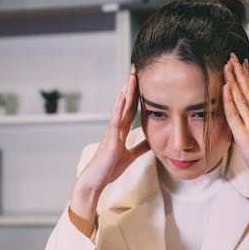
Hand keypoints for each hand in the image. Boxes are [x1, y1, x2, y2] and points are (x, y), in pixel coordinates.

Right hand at [69, 66, 149, 236]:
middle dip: (131, 86)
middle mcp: (115, 127)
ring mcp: (112, 132)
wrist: (95, 181)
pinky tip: (122, 96)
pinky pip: (115, 120)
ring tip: (131, 75)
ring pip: (120, 107)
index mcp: (120, 131)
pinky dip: (118, 108)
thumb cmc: (109, 169)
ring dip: (126, 91)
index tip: (142, 79)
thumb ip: (141, 146)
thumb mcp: (130, 156)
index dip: (136, 94)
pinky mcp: (110, 139)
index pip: (130, 108)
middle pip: (125, 102)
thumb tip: (153, 141)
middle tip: (136, 68)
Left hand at [222, 53, 248, 241]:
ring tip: (227, 65)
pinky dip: (230, 99)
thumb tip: (242, 124)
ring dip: (234, 80)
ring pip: (242, 98)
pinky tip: (226, 87)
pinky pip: (235, 114)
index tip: (241, 64)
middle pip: (248, 91)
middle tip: (233, 56)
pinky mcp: (245, 135)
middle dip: (240, 72)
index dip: (247, 78)